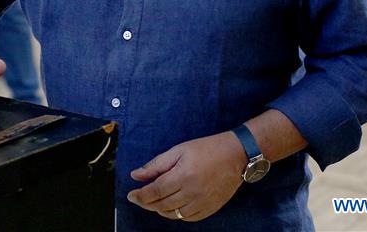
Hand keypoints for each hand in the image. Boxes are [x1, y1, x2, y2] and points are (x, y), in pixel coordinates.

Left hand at [126, 131, 246, 222]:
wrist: (236, 155)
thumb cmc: (207, 149)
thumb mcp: (178, 150)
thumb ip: (156, 165)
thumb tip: (136, 175)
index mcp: (183, 175)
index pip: (155, 191)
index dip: (140, 195)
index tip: (131, 195)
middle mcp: (192, 192)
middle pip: (162, 205)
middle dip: (147, 203)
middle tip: (139, 198)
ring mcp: (203, 202)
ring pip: (174, 215)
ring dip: (160, 210)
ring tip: (154, 201)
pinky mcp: (211, 208)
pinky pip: (188, 218)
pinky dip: (177, 215)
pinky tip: (172, 206)